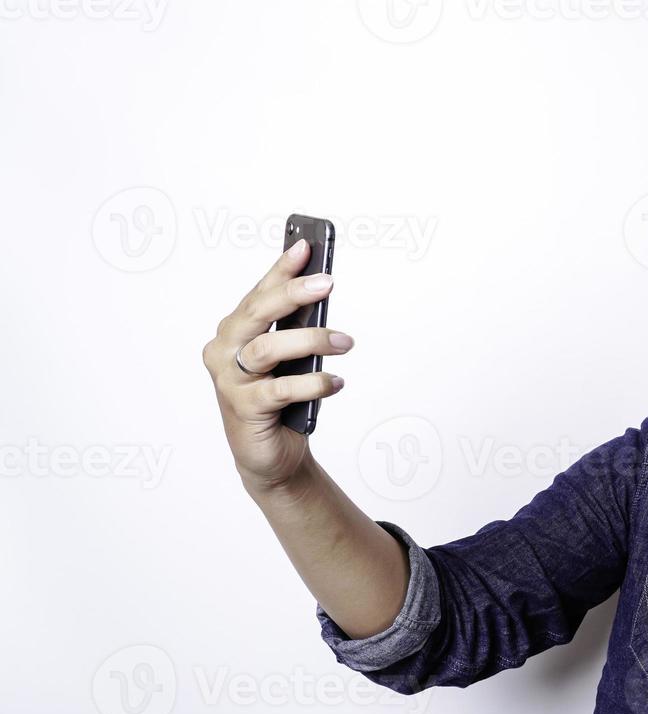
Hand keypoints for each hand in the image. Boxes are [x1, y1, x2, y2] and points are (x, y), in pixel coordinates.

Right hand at [201, 239, 351, 494]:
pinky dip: (312, 384)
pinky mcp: (244, 409)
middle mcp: (224, 350)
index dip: (281, 269)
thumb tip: (321, 292)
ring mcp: (230, 380)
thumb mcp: (289, 360)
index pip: (259, 293)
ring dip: (311, 341)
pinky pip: (280, 390)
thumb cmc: (279, 400)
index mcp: (234, 331)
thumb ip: (295, 329)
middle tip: (327, 283)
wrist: (269, 454)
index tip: (305, 246)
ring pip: (268, 349)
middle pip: (257, 313)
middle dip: (292, 293)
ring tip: (345, 342)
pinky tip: (335, 381)